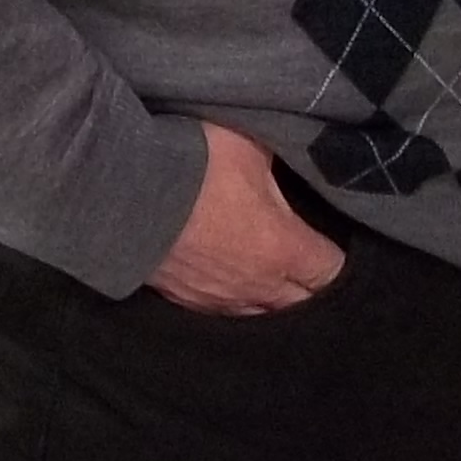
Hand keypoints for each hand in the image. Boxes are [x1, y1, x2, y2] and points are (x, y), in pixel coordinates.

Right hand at [144, 121, 346, 315]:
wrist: (121, 190)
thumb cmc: (193, 165)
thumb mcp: (249, 145)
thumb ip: (280, 161)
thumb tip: (295, 158)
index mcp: (283, 249)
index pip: (332, 271)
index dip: (339, 260)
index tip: (332, 244)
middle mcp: (257, 285)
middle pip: (302, 304)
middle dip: (310, 287)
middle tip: (308, 266)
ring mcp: (219, 300)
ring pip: (262, 315)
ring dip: (271, 300)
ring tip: (271, 281)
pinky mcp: (184, 301)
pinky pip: (222, 312)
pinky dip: (232, 301)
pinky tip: (228, 284)